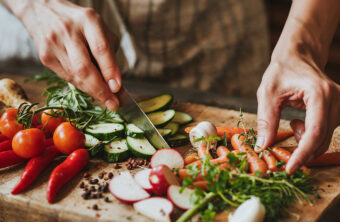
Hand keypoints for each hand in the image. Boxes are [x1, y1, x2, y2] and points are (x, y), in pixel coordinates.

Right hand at [13, 0, 120, 109]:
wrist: (43, 11)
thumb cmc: (80, 23)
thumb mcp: (100, 29)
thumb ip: (109, 54)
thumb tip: (115, 83)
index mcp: (88, 20)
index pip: (100, 48)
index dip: (110, 70)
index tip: (117, 88)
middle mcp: (68, 31)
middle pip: (84, 67)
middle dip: (100, 90)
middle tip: (113, 104)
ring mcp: (54, 44)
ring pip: (75, 76)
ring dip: (92, 91)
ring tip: (106, 99)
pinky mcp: (45, 56)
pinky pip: (66, 77)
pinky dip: (81, 86)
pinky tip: (90, 88)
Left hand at [256, 53, 339, 173]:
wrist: (296, 57)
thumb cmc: (281, 71)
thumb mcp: (267, 94)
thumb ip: (266, 120)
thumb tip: (263, 146)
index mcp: (320, 93)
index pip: (315, 132)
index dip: (303, 153)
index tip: (290, 168)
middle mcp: (337, 99)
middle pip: (322, 138)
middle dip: (301, 150)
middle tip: (281, 149)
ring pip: (324, 138)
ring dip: (304, 140)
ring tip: (291, 122)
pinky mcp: (338, 109)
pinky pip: (325, 132)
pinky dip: (309, 135)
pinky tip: (297, 121)